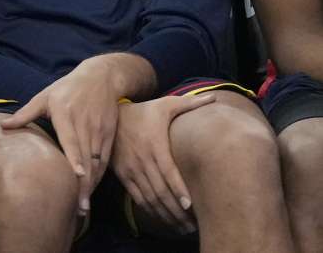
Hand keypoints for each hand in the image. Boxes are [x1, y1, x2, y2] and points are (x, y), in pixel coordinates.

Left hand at [1, 58, 125, 215]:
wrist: (101, 77)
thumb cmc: (67, 88)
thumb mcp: (44, 96)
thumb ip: (25, 113)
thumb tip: (2, 126)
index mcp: (66, 116)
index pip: (73, 140)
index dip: (77, 159)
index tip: (78, 176)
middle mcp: (85, 125)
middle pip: (86, 159)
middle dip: (84, 185)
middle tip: (79, 209)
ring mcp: (99, 131)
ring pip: (97, 163)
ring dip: (92, 185)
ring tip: (84, 207)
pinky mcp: (109, 135)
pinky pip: (104, 160)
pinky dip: (99, 176)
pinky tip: (91, 191)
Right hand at [111, 94, 215, 234]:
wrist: (110, 116)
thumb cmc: (144, 111)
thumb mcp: (165, 105)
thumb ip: (190, 103)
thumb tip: (214, 97)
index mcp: (155, 145)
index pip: (168, 173)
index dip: (179, 191)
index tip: (190, 206)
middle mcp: (142, 160)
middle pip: (160, 191)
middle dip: (176, 210)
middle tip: (192, 225)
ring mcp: (131, 169)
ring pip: (149, 197)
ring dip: (165, 214)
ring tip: (181, 227)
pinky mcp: (123, 175)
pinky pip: (137, 197)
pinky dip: (150, 211)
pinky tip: (163, 218)